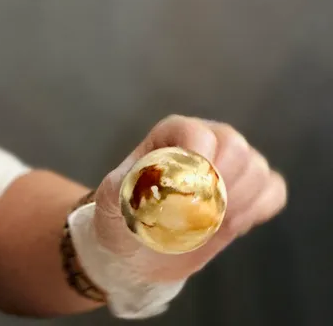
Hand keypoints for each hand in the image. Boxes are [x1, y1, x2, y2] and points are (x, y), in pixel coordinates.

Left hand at [91, 115, 287, 282]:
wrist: (139, 252)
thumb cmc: (122, 218)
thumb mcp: (111, 202)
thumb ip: (126, 186)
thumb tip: (149, 178)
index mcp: (170, 135)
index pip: (196, 133)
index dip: (198, 162)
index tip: (188, 192)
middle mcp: (205, 141)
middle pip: (235, 146)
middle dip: (222, 184)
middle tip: (201, 211)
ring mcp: (231, 165)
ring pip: (258, 168)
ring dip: (239, 201)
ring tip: (209, 222)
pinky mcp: (251, 191)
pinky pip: (274, 190)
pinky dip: (258, 210)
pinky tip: (230, 224)